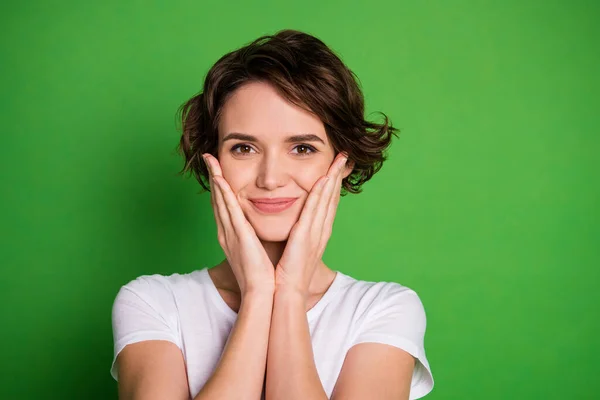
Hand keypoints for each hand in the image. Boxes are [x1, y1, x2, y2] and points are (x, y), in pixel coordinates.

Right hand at [203, 153, 275, 296]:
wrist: (262, 292)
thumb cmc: (263, 274)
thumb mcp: (257, 249)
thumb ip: (255, 236)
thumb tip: (261, 227)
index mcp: (232, 235)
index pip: (224, 206)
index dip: (220, 187)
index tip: (218, 170)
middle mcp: (227, 232)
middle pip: (218, 199)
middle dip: (213, 177)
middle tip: (209, 158)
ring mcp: (230, 233)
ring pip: (221, 200)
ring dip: (216, 179)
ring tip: (211, 160)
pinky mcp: (238, 236)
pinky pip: (230, 211)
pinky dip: (223, 195)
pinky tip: (220, 180)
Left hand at [274, 152, 348, 296]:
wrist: (285, 293)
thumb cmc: (286, 274)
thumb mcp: (293, 250)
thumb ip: (294, 236)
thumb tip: (290, 228)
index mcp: (317, 234)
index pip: (327, 204)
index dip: (333, 185)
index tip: (336, 168)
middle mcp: (320, 231)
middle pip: (332, 198)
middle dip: (337, 176)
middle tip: (344, 157)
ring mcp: (316, 233)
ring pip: (327, 200)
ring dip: (332, 178)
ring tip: (338, 160)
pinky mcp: (306, 236)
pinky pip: (315, 210)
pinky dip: (321, 194)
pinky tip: (324, 179)